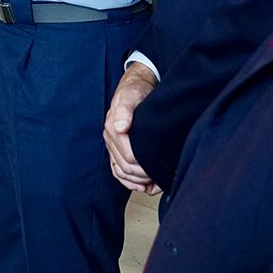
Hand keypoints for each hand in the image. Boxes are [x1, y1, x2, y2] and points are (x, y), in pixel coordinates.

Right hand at [105, 62, 159, 193]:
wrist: (137, 86)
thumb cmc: (136, 90)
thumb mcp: (131, 96)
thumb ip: (125, 110)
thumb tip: (120, 126)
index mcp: (112, 128)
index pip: (128, 157)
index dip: (144, 166)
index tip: (159, 169)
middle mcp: (111, 139)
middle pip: (125, 168)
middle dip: (143, 176)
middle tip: (161, 179)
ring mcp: (114, 145)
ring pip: (122, 172)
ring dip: (137, 182)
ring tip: (154, 185)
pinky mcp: (118, 149)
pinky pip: (119, 171)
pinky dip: (130, 182)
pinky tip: (143, 186)